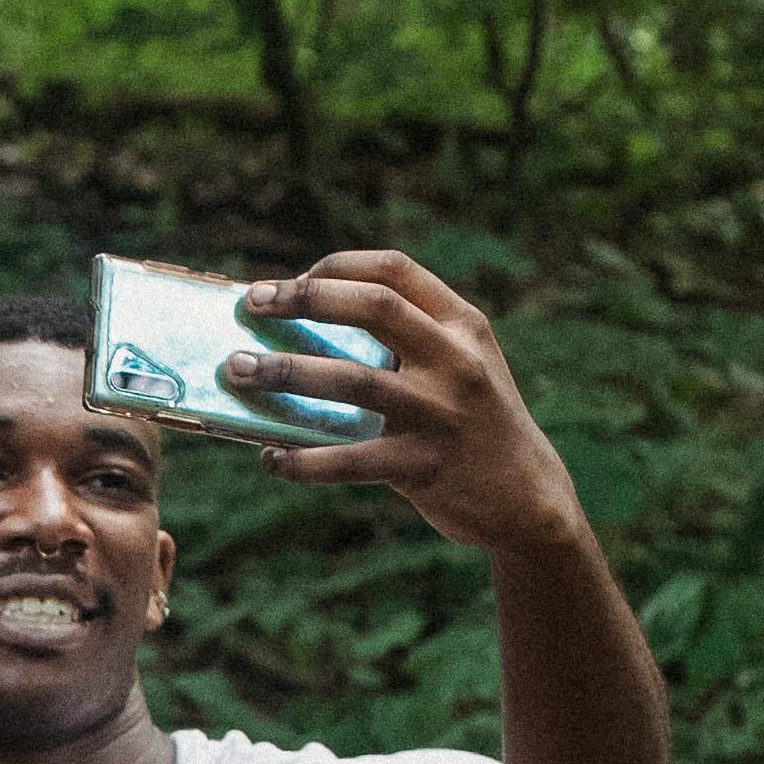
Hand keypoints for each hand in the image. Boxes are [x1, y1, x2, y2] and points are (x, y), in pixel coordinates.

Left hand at [222, 249, 591, 560]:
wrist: (526, 496)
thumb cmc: (473, 424)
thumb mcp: (460, 366)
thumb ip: (407, 341)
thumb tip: (307, 329)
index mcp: (461, 324)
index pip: (394, 271)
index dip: (337, 267)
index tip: (293, 279)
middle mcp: (455, 359)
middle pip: (373, 308)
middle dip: (305, 299)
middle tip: (252, 305)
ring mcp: (440, 413)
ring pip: (351, 381)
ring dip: (285, 372)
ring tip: (236, 372)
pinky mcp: (424, 467)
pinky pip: (350, 460)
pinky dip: (303, 461)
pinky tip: (271, 459)